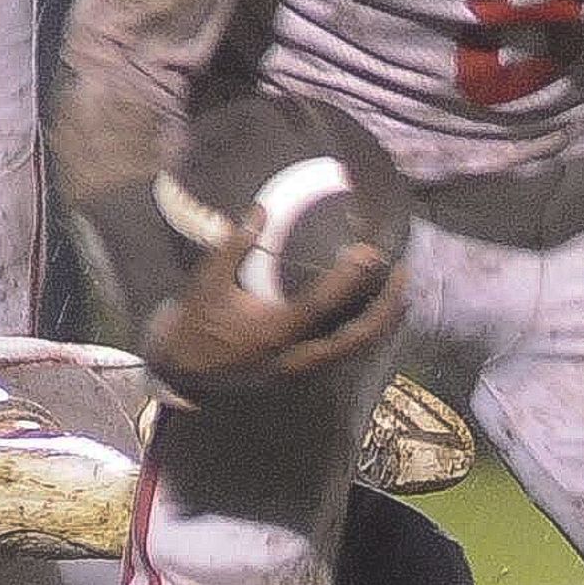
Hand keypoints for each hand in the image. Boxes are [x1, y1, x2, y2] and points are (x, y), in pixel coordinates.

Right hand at [140, 213, 404, 403]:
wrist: (179, 375)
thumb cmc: (192, 326)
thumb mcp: (207, 283)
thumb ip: (234, 245)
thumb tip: (261, 209)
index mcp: (273, 333)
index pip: (321, 304)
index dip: (349, 277)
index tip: (370, 251)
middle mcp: (294, 357)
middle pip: (355, 338)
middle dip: (385, 309)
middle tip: (404, 275)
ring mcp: (299, 369)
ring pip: (352, 350)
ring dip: (380, 323)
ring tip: (401, 294)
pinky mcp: (298, 373)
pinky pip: (340, 353)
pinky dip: (362, 333)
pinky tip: (373, 313)